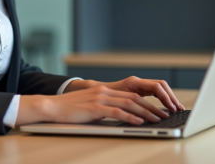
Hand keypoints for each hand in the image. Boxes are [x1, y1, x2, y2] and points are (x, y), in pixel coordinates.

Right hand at [15, 85, 169, 126]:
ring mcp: (100, 98)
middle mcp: (104, 91)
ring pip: (129, 104)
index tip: (158, 110)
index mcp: (104, 90)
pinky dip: (130, 117)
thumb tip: (120, 116)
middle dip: (151, 107)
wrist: (51, 107)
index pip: (132, 95)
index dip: (147, 103)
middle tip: (163, 116)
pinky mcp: (95, 107)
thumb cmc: (69, 110)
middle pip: (134, 98)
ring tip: (156, 120)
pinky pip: (117, 112)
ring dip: (145, 113)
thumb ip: (104, 108)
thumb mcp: (90, 106)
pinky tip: (139, 122)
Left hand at [103, 76, 184, 112]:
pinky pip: (156, 91)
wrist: (94, 91)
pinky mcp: (139, 89)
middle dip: (171, 97)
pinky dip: (163, 98)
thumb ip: (129, 106)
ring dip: (169, 97)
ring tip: (176, 109)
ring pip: (160, 87)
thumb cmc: (103, 97)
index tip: (172, 108)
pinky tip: (167, 107)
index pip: (156, 86)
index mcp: (134, 82)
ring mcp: (139, 84)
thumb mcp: (116, 102)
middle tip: (178, 109)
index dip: (166, 97)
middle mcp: (138, 81)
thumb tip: (142, 114)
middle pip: (161, 85)